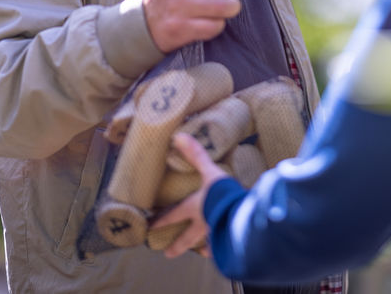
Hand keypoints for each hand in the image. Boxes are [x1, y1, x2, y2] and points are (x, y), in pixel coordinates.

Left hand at [154, 133, 229, 258]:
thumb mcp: (209, 171)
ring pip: (205, 243)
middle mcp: (203, 223)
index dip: (162, 219)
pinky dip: (223, 249)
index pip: (174, 214)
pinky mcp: (230, 237)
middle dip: (177, 245)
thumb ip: (196, 155)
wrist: (240, 211)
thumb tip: (178, 136)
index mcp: (195, 207)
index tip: (150, 226)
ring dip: (201, 248)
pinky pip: (225, 246)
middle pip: (187, 237)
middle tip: (168, 254)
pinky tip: (223, 253)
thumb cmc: (221, 193)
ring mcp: (216, 232)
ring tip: (201, 253)